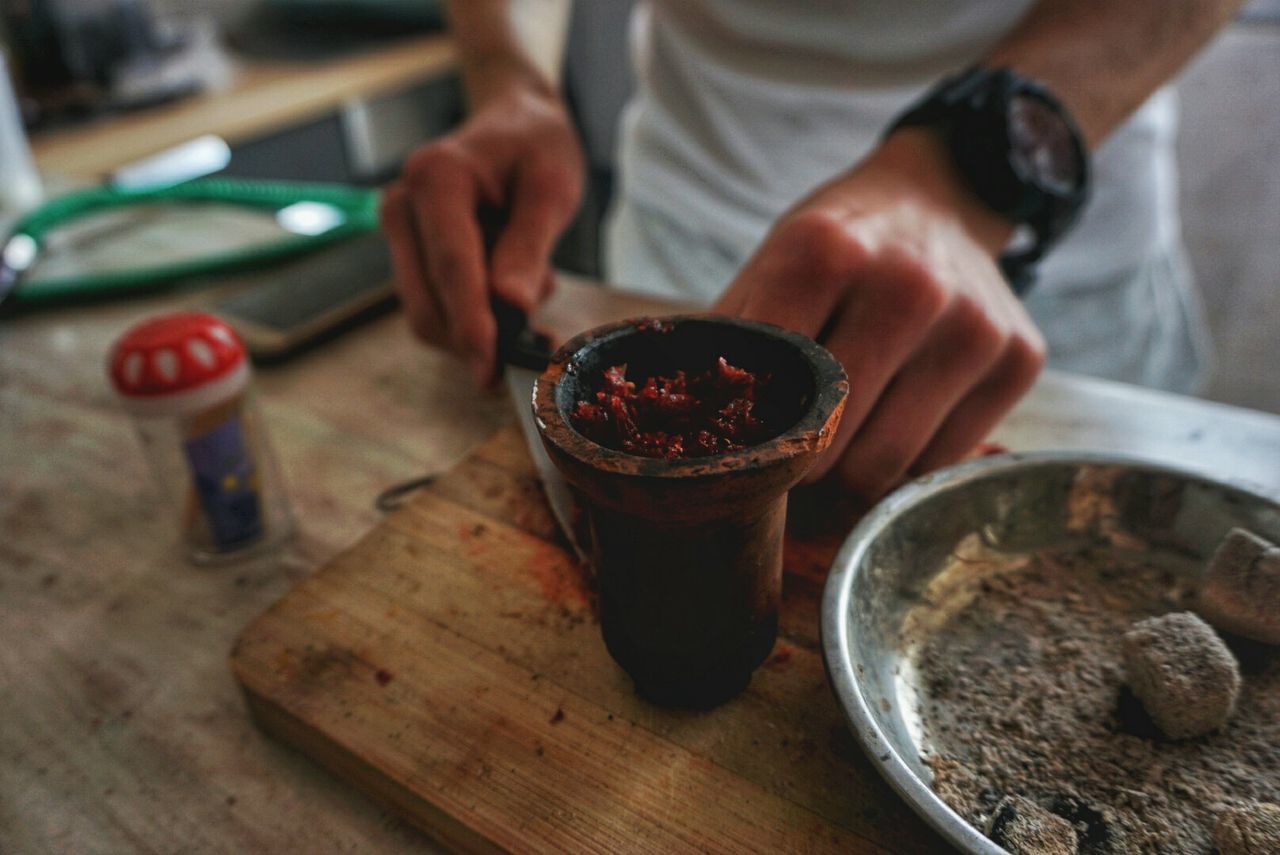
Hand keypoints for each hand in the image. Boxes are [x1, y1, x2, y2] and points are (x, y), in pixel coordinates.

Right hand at [380, 80, 583, 385]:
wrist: (514, 122)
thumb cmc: (536, 147)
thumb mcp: (551, 188)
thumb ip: (529, 246)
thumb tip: (511, 306)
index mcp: (436, 178)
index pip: (451, 267)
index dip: (472, 323)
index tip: (492, 367)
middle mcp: (403, 206)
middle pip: (427, 305)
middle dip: (476, 339)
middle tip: (538, 347)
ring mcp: (400, 233)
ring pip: (428, 315)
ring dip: (480, 329)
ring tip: (534, 288)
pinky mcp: (409, 255)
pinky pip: (437, 306)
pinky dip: (475, 319)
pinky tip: (512, 291)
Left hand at [714, 128, 1045, 498]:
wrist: (937, 199)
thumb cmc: (839, 245)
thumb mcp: (770, 266)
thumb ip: (730, 345)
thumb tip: (687, 439)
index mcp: (824, 251)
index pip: (770, 390)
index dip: (750, 437)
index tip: (744, 446)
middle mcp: (907, 285)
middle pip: (829, 442)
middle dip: (797, 468)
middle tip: (788, 461)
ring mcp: (972, 325)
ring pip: (886, 467)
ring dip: (850, 477)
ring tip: (836, 448)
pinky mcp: (1019, 359)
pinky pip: (939, 464)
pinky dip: (906, 465)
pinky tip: (893, 425)